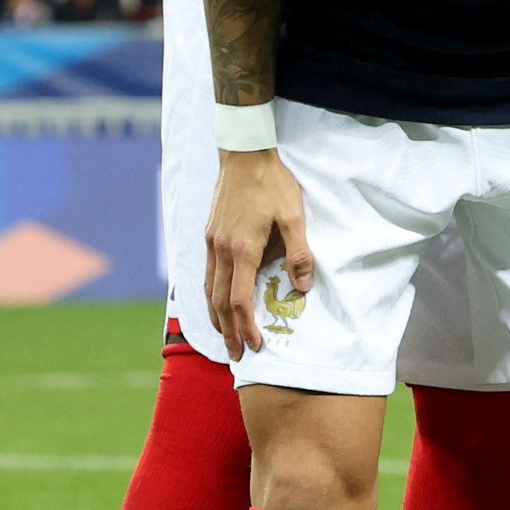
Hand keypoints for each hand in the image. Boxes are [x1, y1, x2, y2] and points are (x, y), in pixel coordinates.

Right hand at [202, 144, 308, 357]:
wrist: (244, 155)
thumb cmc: (273, 185)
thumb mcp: (294, 217)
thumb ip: (299, 253)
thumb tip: (302, 288)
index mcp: (241, 249)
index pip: (240, 300)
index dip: (246, 326)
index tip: (256, 346)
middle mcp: (220, 251)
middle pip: (220, 302)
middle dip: (229, 331)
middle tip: (237, 354)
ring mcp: (211, 243)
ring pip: (209, 290)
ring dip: (217, 317)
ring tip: (225, 337)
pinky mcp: (209, 235)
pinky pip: (207, 275)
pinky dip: (210, 296)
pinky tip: (216, 303)